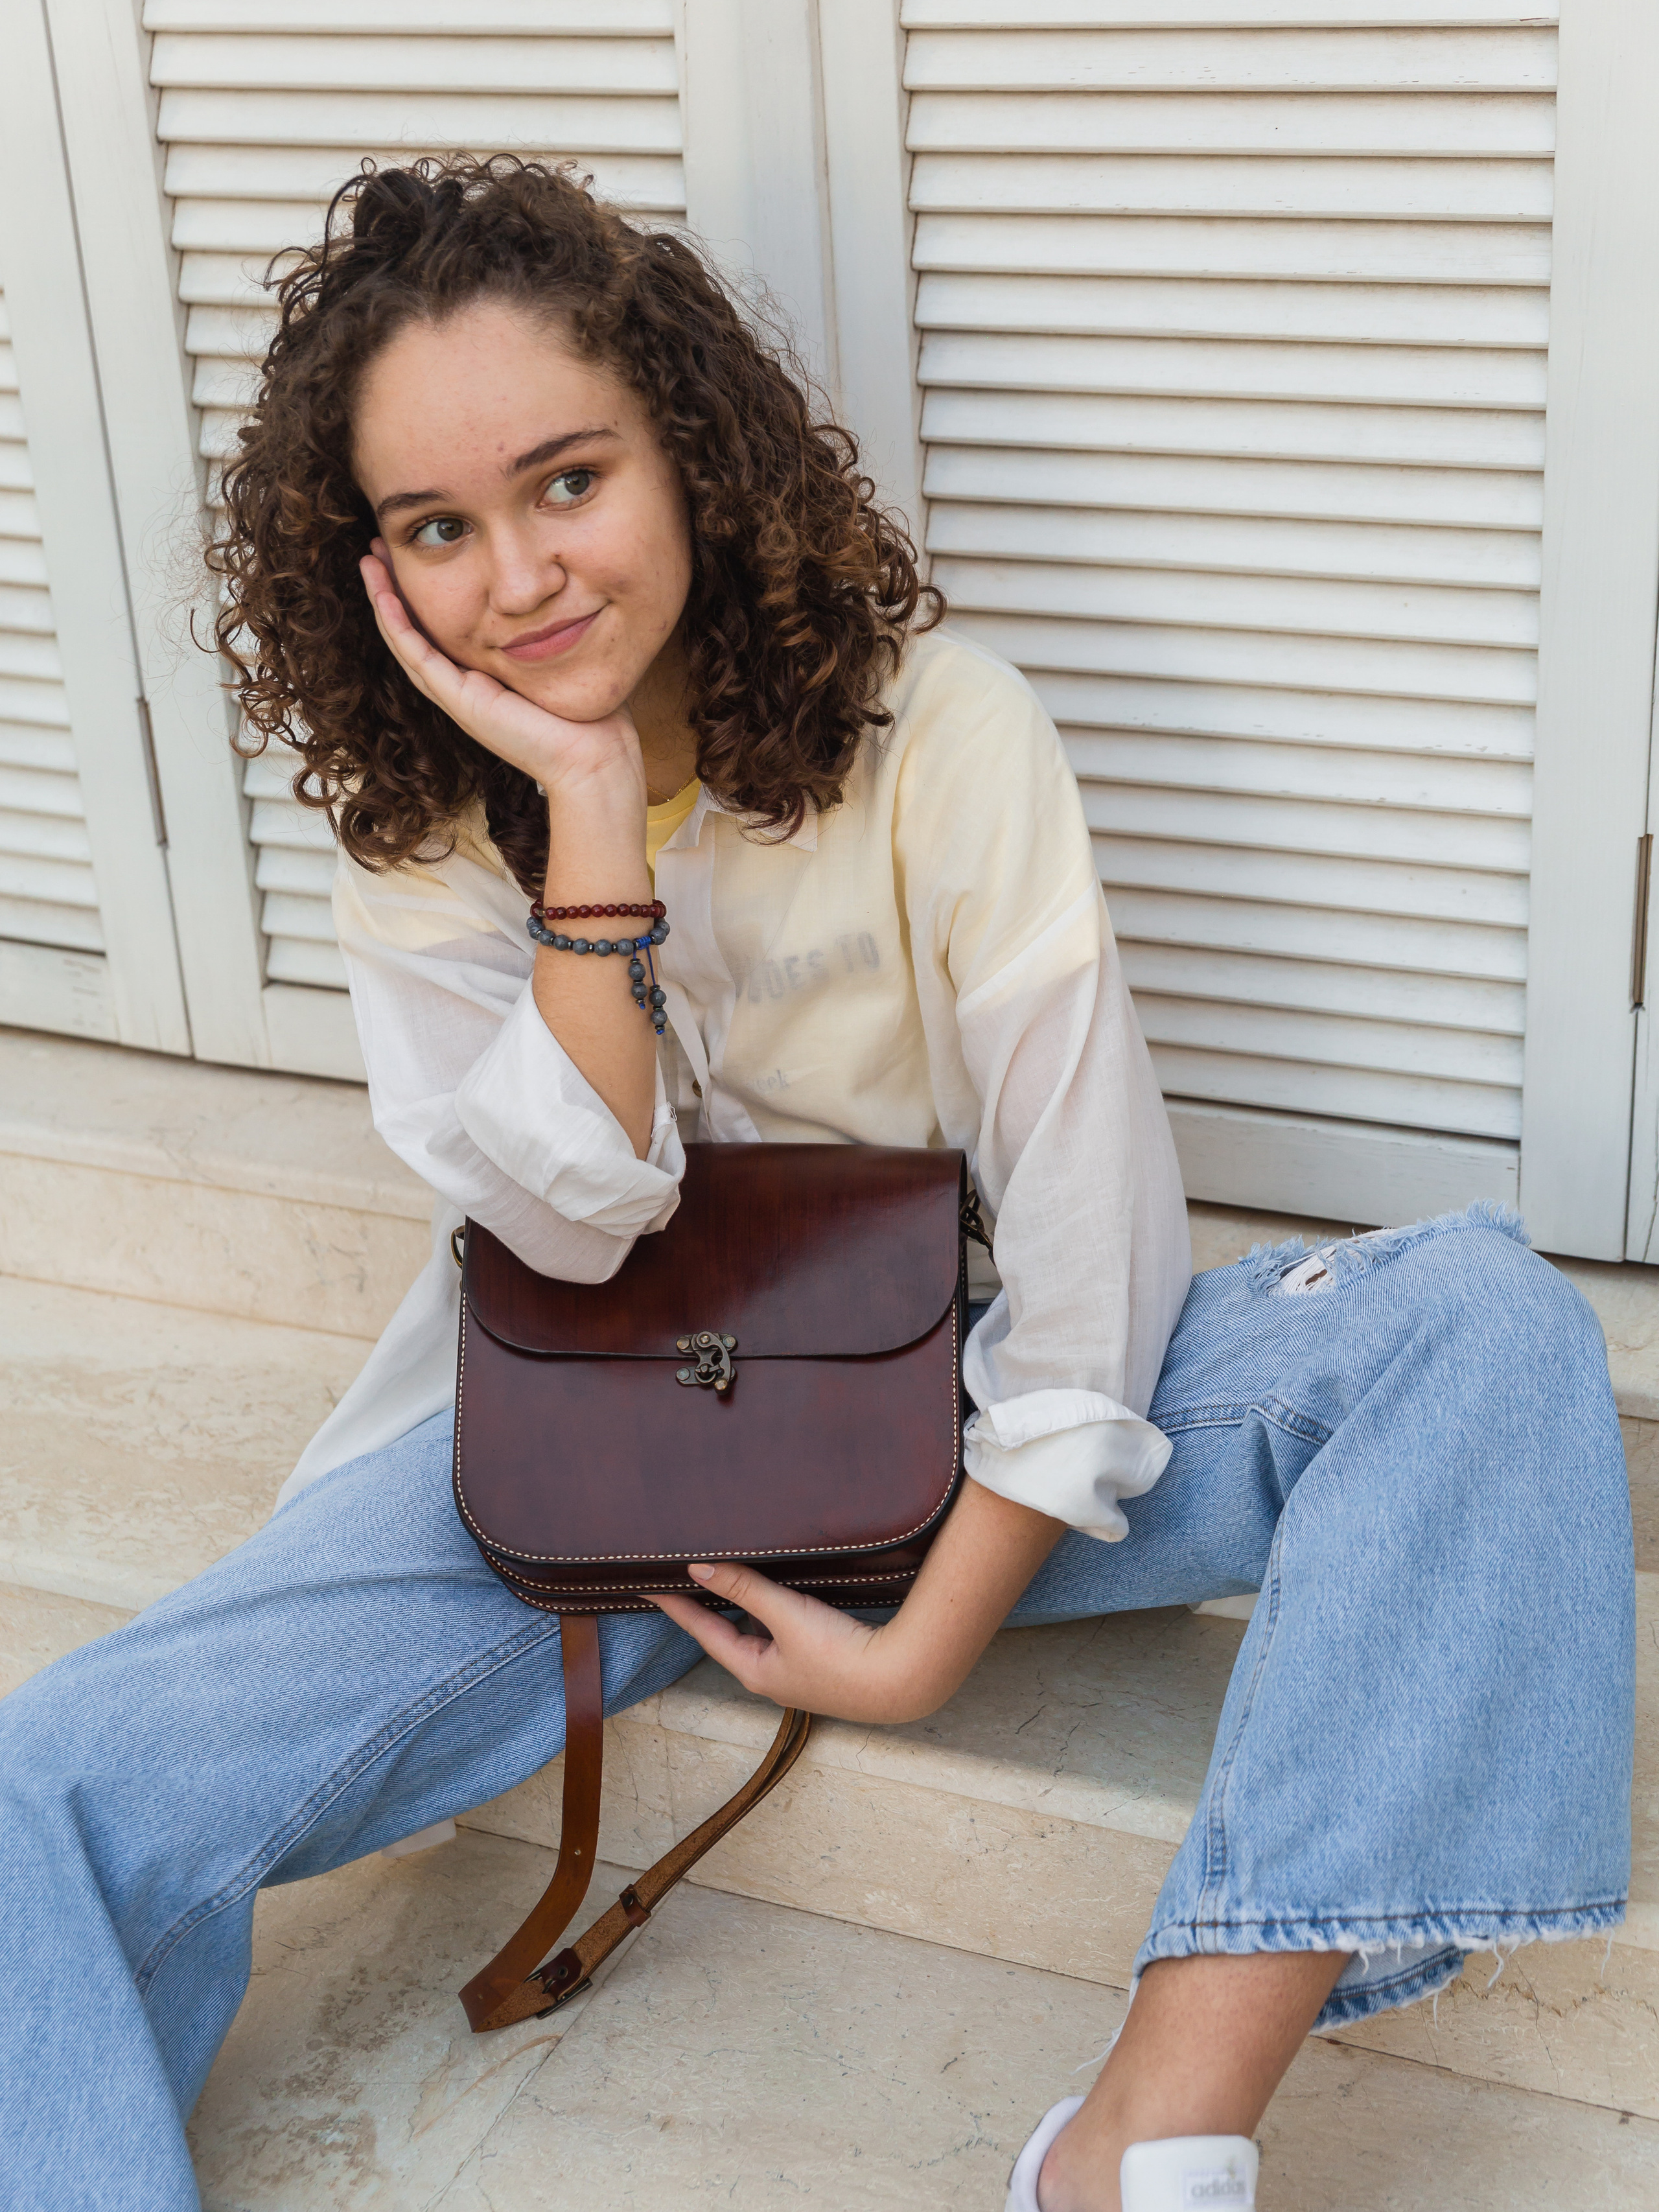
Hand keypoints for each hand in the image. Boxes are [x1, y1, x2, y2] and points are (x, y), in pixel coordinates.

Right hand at [360, 545, 641, 800]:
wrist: (593, 760)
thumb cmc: (589, 718)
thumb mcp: (562, 660)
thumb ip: (549, 633)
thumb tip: (561, 592)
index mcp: (482, 678)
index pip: (438, 628)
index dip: (420, 591)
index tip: (408, 553)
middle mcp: (463, 687)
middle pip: (414, 631)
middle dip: (393, 588)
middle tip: (375, 547)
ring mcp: (458, 697)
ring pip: (405, 642)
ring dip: (384, 601)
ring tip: (368, 560)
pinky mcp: (462, 703)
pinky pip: (419, 659)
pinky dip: (399, 628)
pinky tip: (386, 598)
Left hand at [652, 1562, 923, 1725]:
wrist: (902, 1680)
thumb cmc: (842, 1655)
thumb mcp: (787, 1614)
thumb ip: (744, 1588)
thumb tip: (698, 1568)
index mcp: (754, 1669)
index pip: (702, 1630)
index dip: (675, 1605)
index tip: (647, 1586)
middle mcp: (770, 1676)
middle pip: (727, 1634)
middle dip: (707, 1606)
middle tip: (683, 1578)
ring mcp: (797, 1673)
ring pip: (757, 1634)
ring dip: (741, 1608)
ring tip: (725, 1579)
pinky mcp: (822, 1665)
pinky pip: (783, 1634)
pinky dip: (771, 1613)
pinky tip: (778, 1597)